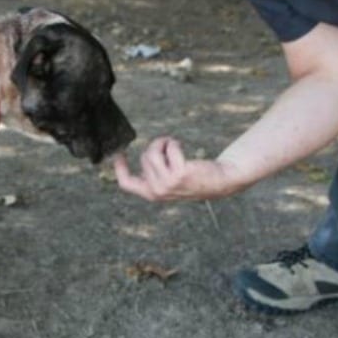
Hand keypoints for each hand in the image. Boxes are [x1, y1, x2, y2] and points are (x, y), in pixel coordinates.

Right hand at [112, 137, 236, 201]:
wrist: (219, 182)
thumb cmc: (193, 178)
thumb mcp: (169, 179)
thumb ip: (155, 173)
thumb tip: (145, 156)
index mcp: (152, 194)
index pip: (127, 184)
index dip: (119, 168)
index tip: (118, 154)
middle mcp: (158, 191)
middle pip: (144, 157)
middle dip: (156, 147)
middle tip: (170, 148)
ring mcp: (168, 184)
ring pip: (153, 152)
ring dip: (164, 143)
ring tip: (174, 145)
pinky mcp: (180, 174)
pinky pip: (169, 148)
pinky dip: (175, 143)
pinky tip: (182, 148)